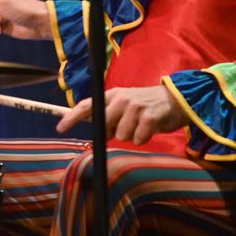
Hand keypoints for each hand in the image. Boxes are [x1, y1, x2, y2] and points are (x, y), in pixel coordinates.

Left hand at [56, 85, 187, 144]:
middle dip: (113, 132)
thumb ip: (109, 117)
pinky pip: (137, 139)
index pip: (87, 106)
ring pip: (121, 136)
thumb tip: (97, 133)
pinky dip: (143, 139)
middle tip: (128, 126)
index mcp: (112, 95)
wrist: (175, 99)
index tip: (60, 128)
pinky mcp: (149, 117)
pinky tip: (149, 129)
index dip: (71, 117)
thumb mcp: (124, 105)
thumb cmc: (146, 105)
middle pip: (104, 126)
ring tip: (141, 125)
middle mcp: (121, 99)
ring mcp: (135, 107)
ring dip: (131, 136)